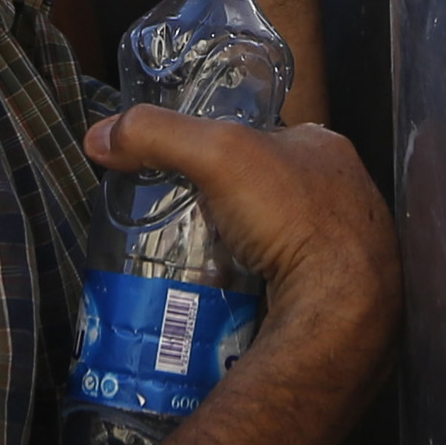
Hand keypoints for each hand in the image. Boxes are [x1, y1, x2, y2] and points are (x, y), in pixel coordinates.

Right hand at [84, 107, 396, 372]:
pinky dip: (251, 281)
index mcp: (324, 149)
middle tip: (182, 221)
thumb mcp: (219, 153)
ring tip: (193, 259)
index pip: (263, 135)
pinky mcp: (332, 291)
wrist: (343, 309)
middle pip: (263, 189)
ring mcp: (340, 245)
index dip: (220, 146)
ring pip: (271, 237)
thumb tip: (101, 136)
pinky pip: (280, 278)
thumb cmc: (296, 219)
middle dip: (222, 205)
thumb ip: (158, 135)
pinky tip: (224, 289)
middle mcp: (341, 193)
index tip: (186, 166)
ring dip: (235, 247)